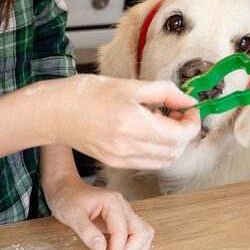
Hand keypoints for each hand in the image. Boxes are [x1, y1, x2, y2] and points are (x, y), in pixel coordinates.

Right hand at [44, 75, 200, 169]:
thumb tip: (188, 100)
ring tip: (165, 123)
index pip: (179, 135)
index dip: (192, 123)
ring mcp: (121, 158)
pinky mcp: (115, 163)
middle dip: (185, 133)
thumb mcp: (130, 85)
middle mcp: (128, 146)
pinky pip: (148, 163)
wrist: (57, 112)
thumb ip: (165, 92)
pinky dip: (158, 151)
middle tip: (180, 113)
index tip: (191, 109)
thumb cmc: (89, 93)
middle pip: (175, 150)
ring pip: (164, 161)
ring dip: (173, 144)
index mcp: (133, 123)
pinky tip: (150, 134)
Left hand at [45, 179, 153, 249]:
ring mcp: (125, 213)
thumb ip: (86, 231)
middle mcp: (123, 207)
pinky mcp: (122, 220)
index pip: (122, 232)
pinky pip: (137, 235)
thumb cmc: (67, 198)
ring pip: (144, 234)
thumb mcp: (71, 214)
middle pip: (142, 232)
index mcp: (113, 203)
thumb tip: (101, 249)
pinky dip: (134, 248)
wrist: (66, 189)